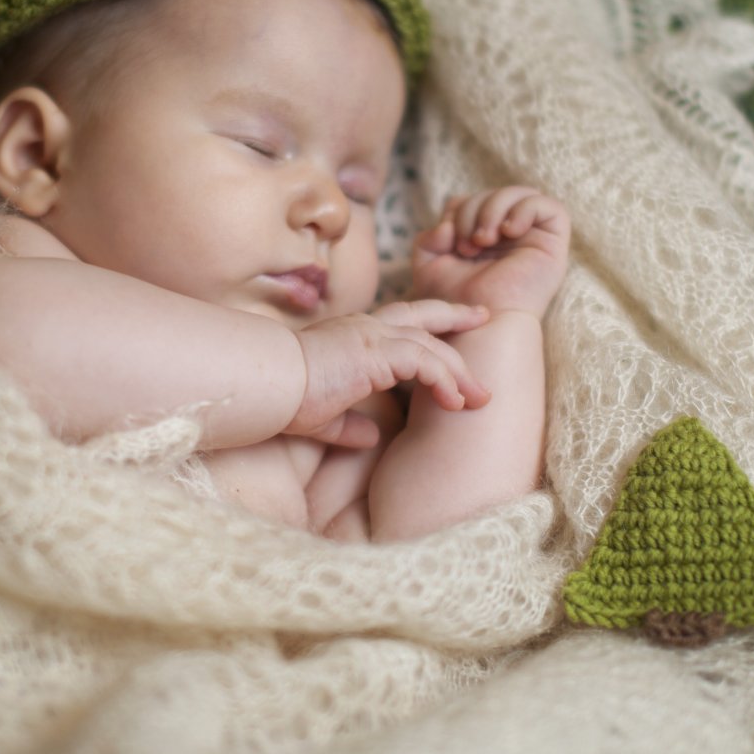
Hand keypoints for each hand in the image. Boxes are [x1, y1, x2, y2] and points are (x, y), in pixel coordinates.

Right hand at [287, 301, 491, 445]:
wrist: (268, 384)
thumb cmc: (286, 398)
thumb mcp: (325, 414)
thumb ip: (350, 423)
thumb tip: (370, 437)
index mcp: (355, 337)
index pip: (401, 321)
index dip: (429, 321)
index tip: (454, 322)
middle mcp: (367, 328)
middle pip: (424, 316)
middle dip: (458, 317)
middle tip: (486, 318)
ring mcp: (372, 336)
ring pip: (431, 345)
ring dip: (459, 371)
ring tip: (479, 397)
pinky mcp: (376, 352)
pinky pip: (424, 362)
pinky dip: (443, 380)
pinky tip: (454, 401)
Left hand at [411, 187, 570, 317]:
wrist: (478, 326)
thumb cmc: (455, 302)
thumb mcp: (430, 264)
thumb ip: (430, 237)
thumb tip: (447, 223)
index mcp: (484, 238)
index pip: (473, 199)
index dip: (458, 210)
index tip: (448, 239)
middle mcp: (509, 236)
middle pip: (493, 194)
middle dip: (473, 211)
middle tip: (466, 246)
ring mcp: (532, 239)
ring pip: (521, 194)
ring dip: (494, 209)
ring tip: (483, 241)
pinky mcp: (553, 246)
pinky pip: (551, 207)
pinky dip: (524, 210)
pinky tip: (508, 232)